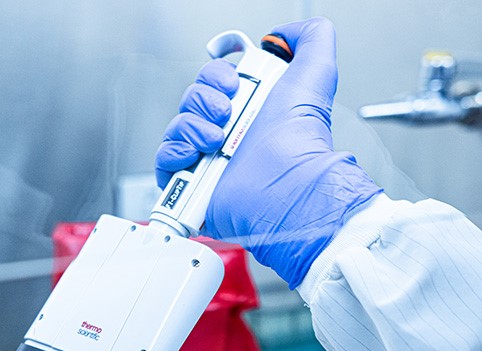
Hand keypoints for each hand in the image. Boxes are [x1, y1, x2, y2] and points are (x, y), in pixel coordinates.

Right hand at [155, 18, 381, 287]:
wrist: (285, 184)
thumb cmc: (300, 139)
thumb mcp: (317, 73)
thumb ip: (311, 39)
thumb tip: (285, 33)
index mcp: (251, 107)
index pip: (214, 79)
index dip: (217, 75)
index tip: (234, 83)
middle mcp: (229, 133)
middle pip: (192, 99)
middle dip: (205, 100)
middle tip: (228, 114)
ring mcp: (208, 159)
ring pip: (177, 126)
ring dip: (192, 127)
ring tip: (217, 141)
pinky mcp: (192, 185)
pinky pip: (164, 159)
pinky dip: (175, 152)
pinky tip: (196, 155)